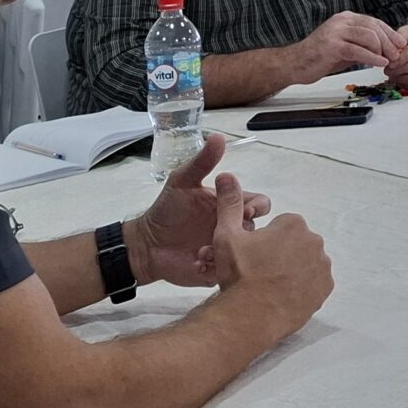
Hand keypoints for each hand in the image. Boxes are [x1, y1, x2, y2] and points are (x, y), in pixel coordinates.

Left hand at [128, 133, 269, 286]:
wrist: (147, 243)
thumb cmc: (167, 210)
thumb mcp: (182, 181)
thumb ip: (202, 162)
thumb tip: (218, 137)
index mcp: (231, 206)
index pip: (260, 204)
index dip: (257, 205)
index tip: (245, 208)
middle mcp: (234, 228)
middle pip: (259, 229)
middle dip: (250, 229)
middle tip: (233, 229)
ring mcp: (229, 251)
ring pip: (246, 252)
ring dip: (233, 248)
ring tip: (211, 247)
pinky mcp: (219, 270)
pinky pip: (230, 271)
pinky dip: (219, 266)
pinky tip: (201, 260)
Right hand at [211, 177, 332, 337]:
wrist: (250, 315)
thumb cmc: (239, 273)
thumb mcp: (227, 235)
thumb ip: (229, 203)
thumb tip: (227, 175)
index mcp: (293, 224)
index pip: (281, 227)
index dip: (264, 241)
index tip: (252, 255)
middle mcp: (314, 241)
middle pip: (295, 244)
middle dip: (281, 254)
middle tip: (260, 272)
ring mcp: (323, 266)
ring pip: (306, 263)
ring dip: (293, 270)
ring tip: (271, 286)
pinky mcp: (325, 289)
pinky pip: (315, 283)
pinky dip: (303, 288)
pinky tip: (284, 296)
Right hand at [286, 13, 396, 87]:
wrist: (295, 64)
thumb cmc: (320, 57)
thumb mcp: (346, 46)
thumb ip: (363, 44)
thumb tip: (386, 49)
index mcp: (346, 18)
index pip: (374, 22)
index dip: (390, 33)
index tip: (401, 44)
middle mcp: (342, 21)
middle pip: (374, 27)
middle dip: (389, 42)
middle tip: (398, 56)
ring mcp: (336, 32)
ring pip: (368, 37)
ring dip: (382, 50)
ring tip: (388, 61)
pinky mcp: (332, 46)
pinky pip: (357, 50)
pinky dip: (372, 57)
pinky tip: (379, 63)